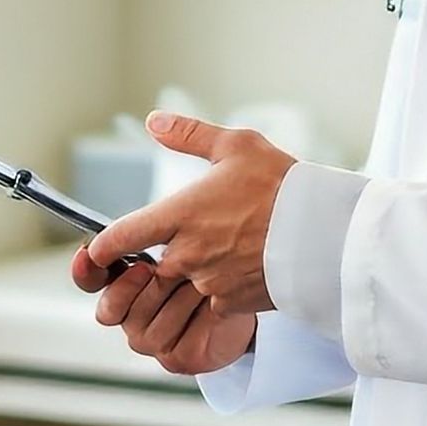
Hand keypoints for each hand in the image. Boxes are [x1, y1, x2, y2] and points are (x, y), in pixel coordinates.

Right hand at [71, 245, 258, 374]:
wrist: (260, 285)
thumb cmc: (221, 253)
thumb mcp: (181, 227)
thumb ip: (141, 227)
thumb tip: (116, 221)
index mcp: (127, 279)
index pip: (91, 278)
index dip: (87, 269)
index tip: (91, 255)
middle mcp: (134, 313)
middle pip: (110, 309)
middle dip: (133, 286)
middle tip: (152, 267)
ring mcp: (153, 339)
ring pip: (143, 328)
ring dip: (174, 301)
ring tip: (202, 284)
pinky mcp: (179, 359)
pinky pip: (173, 344)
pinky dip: (196, 322)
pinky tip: (213, 307)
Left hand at [84, 112, 292, 316]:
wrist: (327, 233)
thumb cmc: (283, 185)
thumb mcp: (236, 146)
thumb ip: (189, 135)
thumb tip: (153, 121)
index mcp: (180, 213)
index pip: (120, 237)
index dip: (103, 246)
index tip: (98, 248)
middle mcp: (186, 253)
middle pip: (150, 265)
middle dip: (161, 256)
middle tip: (191, 238)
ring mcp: (207, 282)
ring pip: (182, 284)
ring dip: (192, 272)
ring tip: (225, 250)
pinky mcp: (230, 304)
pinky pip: (210, 303)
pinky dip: (219, 290)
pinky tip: (241, 268)